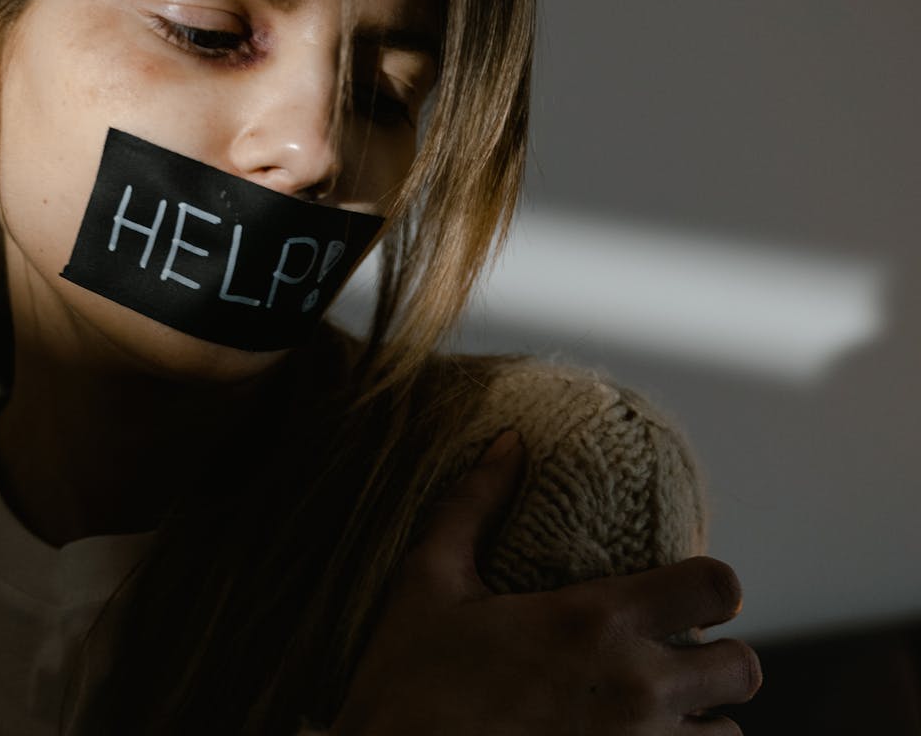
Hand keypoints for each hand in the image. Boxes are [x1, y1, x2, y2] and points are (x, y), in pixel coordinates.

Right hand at [331, 431, 761, 734]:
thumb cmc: (406, 680)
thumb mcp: (428, 580)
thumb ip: (473, 504)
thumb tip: (509, 442)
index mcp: (593, 622)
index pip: (717, 587)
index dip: (712, 585)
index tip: (685, 593)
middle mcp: (634, 690)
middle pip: (744, 669)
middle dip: (717, 658)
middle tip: (673, 657)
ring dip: (700, 721)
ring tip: (654, 713)